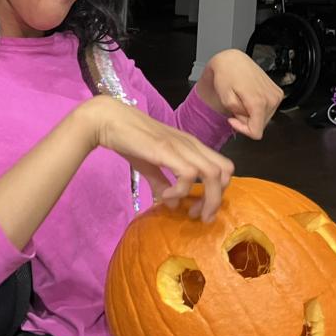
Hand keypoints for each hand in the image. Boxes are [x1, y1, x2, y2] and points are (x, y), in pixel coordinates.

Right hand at [85, 96, 234, 221]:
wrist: (110, 120)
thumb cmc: (129, 139)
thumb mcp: (149, 165)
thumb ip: (162, 184)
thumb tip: (174, 205)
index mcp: (192, 147)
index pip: (223, 167)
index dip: (218, 191)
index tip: (198, 208)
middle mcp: (192, 145)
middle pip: (225, 172)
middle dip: (217, 199)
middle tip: (199, 215)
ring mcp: (181, 146)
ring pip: (214, 174)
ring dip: (207, 198)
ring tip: (189, 211)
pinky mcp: (167, 150)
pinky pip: (189, 174)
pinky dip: (182, 190)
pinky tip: (166, 194)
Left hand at [196, 49, 283, 138]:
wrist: (233, 61)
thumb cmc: (227, 75)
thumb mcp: (226, 99)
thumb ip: (238, 114)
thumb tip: (247, 120)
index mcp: (259, 102)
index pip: (256, 132)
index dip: (243, 130)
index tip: (233, 120)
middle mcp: (271, 99)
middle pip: (260, 125)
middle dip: (247, 120)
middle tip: (236, 106)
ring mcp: (276, 95)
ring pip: (264, 118)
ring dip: (252, 113)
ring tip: (243, 100)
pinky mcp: (277, 92)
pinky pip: (268, 109)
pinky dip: (258, 107)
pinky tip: (250, 97)